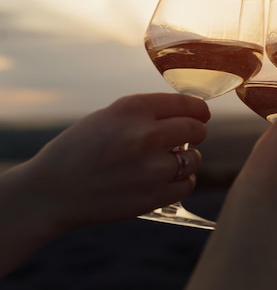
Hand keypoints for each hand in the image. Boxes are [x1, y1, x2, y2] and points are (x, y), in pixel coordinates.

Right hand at [24, 93, 209, 230]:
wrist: (51, 192)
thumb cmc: (79, 151)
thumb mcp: (108, 117)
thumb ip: (145, 114)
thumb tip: (186, 114)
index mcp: (132, 109)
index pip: (186, 104)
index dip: (198, 110)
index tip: (201, 114)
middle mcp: (145, 134)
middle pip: (196, 129)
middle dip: (196, 132)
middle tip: (189, 138)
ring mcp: (151, 168)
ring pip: (194, 159)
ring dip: (187, 160)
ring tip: (169, 162)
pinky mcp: (153, 196)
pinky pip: (186, 184)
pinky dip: (180, 182)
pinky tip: (164, 180)